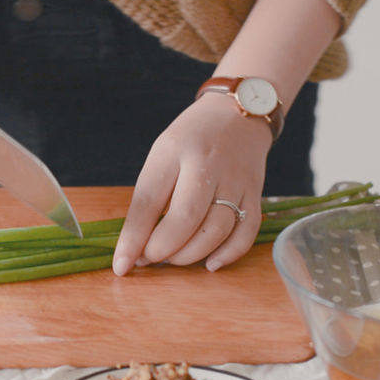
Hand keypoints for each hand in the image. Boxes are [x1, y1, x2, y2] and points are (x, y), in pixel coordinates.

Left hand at [113, 93, 270, 274]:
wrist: (239, 114)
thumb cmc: (191, 141)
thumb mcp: (162, 156)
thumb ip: (150, 200)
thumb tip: (136, 251)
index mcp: (174, 151)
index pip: (149, 200)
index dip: (133, 237)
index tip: (122, 266)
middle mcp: (207, 164)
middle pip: (186, 217)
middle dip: (164, 248)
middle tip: (151, 258)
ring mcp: (236, 179)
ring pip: (217, 229)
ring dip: (191, 255)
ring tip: (175, 258)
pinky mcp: (257, 193)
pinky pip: (246, 232)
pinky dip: (228, 254)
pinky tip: (210, 264)